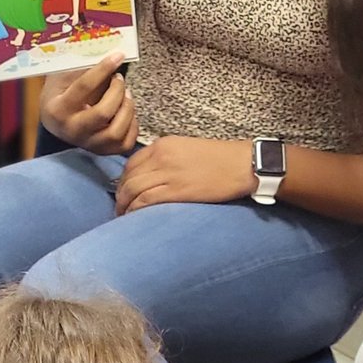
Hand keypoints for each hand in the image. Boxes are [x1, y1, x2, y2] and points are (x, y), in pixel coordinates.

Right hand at [39, 51, 136, 153]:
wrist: (55, 121)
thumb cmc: (61, 93)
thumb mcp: (64, 77)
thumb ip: (84, 67)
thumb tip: (110, 54)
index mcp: (57, 110)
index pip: (84, 87)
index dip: (103, 69)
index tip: (118, 56)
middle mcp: (71, 131)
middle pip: (103, 113)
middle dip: (117, 91)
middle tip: (119, 79)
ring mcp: (87, 144)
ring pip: (116, 131)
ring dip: (127, 108)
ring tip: (126, 94)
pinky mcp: (102, 151)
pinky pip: (125, 143)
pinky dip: (132, 125)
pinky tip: (126, 111)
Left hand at [114, 136, 254, 214]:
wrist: (243, 164)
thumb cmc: (219, 158)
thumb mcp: (186, 149)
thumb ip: (165, 158)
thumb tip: (149, 175)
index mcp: (162, 144)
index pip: (130, 163)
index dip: (123, 180)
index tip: (122, 192)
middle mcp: (160, 157)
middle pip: (128, 178)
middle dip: (119, 195)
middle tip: (119, 207)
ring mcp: (168, 173)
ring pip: (132, 190)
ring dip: (124, 205)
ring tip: (123, 216)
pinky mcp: (176, 190)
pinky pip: (145, 201)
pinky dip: (135, 210)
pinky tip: (134, 217)